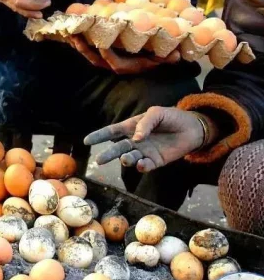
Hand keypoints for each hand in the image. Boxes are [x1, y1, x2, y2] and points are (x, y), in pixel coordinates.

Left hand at [68, 35, 179, 74]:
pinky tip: (74, 31)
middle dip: (83, 47)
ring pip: (89, 55)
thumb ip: (167, 58)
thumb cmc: (154, 58)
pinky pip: (90, 50)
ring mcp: (106, 62)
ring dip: (79, 44)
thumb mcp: (160, 59)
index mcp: (125, 66)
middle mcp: (113, 65)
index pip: (111, 60)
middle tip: (74, 33)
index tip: (99, 39)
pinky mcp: (102, 57)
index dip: (104, 50)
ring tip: (69, 31)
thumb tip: (177, 55)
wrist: (150, 63)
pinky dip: (82, 42)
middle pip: (94, 58)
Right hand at [84, 107, 205, 171]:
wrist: (192, 128)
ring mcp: (144, 152)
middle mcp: (135, 141)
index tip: (86, 141)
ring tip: (125, 158)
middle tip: (99, 160)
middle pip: (117, 148)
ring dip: (126, 159)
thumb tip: (136, 139)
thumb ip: (145, 123)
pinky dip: (142, 166)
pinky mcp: (155, 161)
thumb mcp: (157, 113)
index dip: (99, 136)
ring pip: (130, 158)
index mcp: (132, 126)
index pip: (112, 131)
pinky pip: (145, 166)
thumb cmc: (172, 117)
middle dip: (108, 154)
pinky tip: (142, 164)